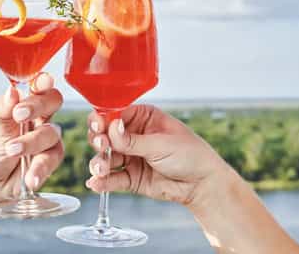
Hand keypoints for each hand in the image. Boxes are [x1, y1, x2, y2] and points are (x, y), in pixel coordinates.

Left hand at [0, 72, 63, 199]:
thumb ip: (3, 109)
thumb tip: (12, 91)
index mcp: (24, 103)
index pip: (39, 86)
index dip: (43, 82)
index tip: (39, 83)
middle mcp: (39, 118)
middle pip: (53, 101)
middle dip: (38, 106)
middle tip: (19, 115)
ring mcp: (46, 139)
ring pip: (52, 133)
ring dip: (32, 142)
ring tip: (11, 151)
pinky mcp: (50, 160)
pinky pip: (52, 160)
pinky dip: (40, 168)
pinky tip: (29, 177)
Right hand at [85, 104, 229, 205]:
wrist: (202, 185)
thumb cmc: (191, 155)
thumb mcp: (162, 143)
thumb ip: (133, 140)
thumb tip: (111, 129)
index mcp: (143, 118)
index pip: (115, 114)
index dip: (104, 119)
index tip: (99, 125)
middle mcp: (133, 135)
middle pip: (104, 135)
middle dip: (98, 140)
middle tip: (101, 145)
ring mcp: (130, 157)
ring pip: (104, 157)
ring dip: (99, 162)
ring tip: (101, 169)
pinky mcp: (130, 177)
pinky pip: (112, 179)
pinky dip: (102, 181)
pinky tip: (96, 183)